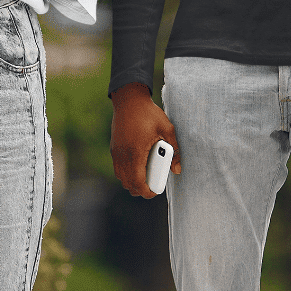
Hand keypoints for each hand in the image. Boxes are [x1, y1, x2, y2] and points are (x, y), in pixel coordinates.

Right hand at [110, 82, 181, 198]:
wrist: (129, 98)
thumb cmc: (148, 113)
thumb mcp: (167, 128)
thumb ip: (174, 150)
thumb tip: (177, 169)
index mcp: (136, 152)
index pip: (137, 182)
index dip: (147, 191)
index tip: (155, 191)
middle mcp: (123, 154)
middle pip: (127, 183)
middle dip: (139, 189)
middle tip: (152, 185)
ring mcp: (116, 151)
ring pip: (120, 176)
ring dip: (131, 181)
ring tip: (145, 176)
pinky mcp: (113, 147)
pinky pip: (117, 167)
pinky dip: (126, 172)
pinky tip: (137, 166)